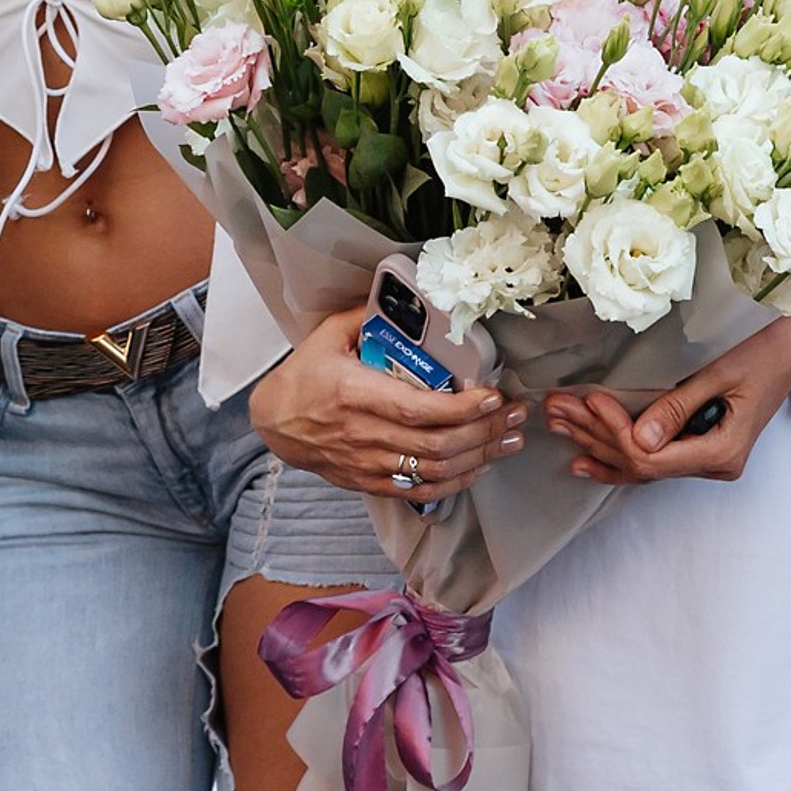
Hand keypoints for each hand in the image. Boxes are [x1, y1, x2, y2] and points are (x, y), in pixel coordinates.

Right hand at [249, 304, 525, 497]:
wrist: (274, 423)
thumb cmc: (303, 376)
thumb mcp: (326, 336)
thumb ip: (365, 316)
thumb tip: (404, 298)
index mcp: (355, 394)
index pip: (418, 410)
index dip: (461, 408)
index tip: (492, 395)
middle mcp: (364, 435)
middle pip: (436, 445)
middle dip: (485, 432)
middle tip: (516, 415)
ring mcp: (368, 464)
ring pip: (434, 472)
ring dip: (480, 458)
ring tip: (510, 440)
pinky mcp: (370, 482)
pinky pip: (420, 491)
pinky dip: (455, 482)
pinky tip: (480, 466)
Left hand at [543, 312, 790, 485]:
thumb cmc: (765, 354)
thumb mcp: (722, 374)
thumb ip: (680, 407)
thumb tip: (638, 439)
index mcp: (722, 452)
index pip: (653, 457)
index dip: (616, 432)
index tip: (590, 400)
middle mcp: (713, 465)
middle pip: (641, 464)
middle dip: (595, 436)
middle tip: (555, 410)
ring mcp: (706, 462)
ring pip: (641, 466)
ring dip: (598, 445)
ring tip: (558, 427)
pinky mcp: (699, 451)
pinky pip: (653, 463)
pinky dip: (618, 458)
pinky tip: (585, 460)